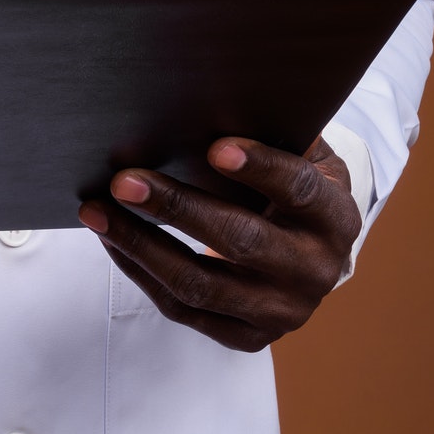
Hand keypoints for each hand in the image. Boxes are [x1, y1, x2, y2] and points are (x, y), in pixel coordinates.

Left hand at [78, 136, 362, 352]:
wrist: (312, 253)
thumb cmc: (294, 186)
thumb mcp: (301, 154)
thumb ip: (270, 128)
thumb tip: (206, 98)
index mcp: (335, 217)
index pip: (299, 189)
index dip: (260, 168)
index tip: (213, 148)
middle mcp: (315, 271)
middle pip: (241, 241)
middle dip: (177, 207)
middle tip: (124, 181)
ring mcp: (281, 311)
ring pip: (201, 283)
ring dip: (141, 244)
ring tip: (97, 211)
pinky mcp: (246, 336)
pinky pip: (183, 309)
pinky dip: (141, 271)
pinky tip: (112, 238)